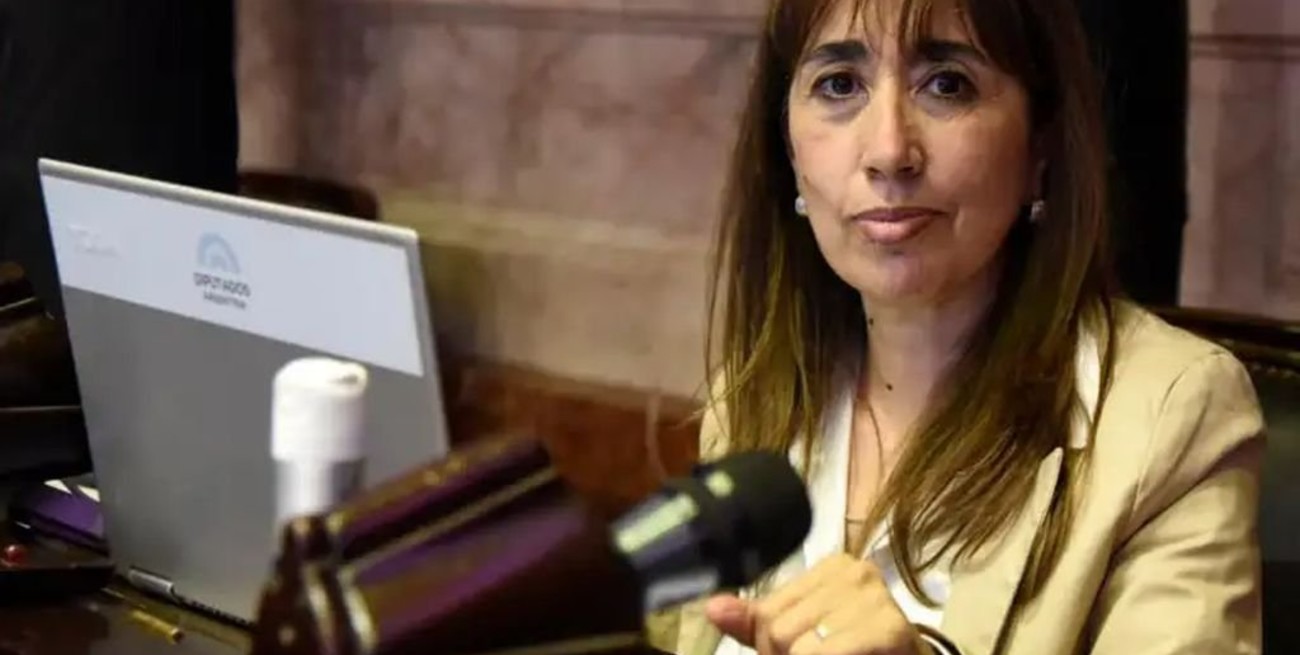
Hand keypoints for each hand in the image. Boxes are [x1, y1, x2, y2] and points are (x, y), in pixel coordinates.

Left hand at [704, 554, 928, 654]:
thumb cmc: (860, 652)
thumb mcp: (805, 636)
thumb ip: (758, 624)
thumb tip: (712, 608)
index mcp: (830, 568)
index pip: (767, 612)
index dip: (772, 648)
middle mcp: (854, 572)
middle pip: (780, 630)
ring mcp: (875, 597)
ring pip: (799, 647)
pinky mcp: (891, 628)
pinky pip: (830, 651)